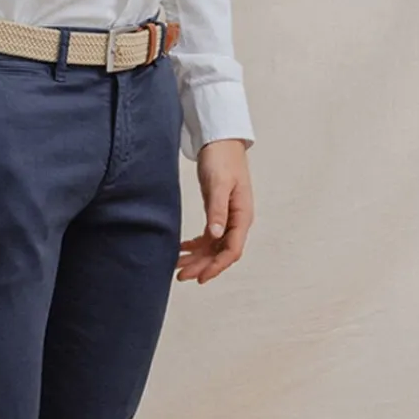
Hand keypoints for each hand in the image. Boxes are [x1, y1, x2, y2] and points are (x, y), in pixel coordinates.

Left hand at [176, 138, 252, 284]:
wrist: (221, 141)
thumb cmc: (222, 159)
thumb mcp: (218, 184)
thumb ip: (217, 210)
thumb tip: (216, 235)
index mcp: (242, 216)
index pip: (232, 250)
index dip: (216, 266)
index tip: (200, 277)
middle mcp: (237, 220)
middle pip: (221, 252)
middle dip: (202, 266)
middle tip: (181, 276)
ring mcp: (227, 218)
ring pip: (213, 246)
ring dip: (197, 258)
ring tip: (177, 267)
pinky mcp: (217, 212)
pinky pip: (208, 236)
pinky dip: (195, 245)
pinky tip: (181, 249)